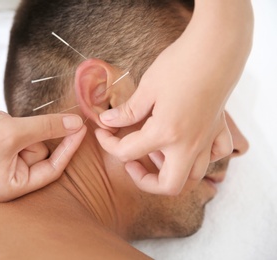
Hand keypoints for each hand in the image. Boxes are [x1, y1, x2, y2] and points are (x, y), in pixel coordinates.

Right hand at [0, 36, 85, 201]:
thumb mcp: (16, 132)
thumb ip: (49, 127)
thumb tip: (75, 123)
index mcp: (13, 187)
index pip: (52, 169)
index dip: (68, 148)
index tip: (80, 127)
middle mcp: (9, 178)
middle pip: (42, 153)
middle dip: (34, 135)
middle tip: (17, 128)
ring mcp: (4, 162)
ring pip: (32, 140)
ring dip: (22, 127)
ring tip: (1, 125)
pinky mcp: (0, 145)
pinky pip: (21, 133)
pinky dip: (13, 124)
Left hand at [94, 0, 252, 194]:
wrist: (215, 48)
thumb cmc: (180, 65)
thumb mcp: (147, 88)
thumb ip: (127, 112)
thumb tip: (107, 122)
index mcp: (166, 134)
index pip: (128, 152)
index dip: (108, 145)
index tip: (101, 132)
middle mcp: (189, 145)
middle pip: (168, 186)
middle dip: (145, 181)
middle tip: (131, 164)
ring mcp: (206, 140)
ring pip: (194, 177)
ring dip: (172, 174)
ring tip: (155, 154)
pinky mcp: (219, 129)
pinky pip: (216, 156)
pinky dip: (202, 158)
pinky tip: (188, 144)